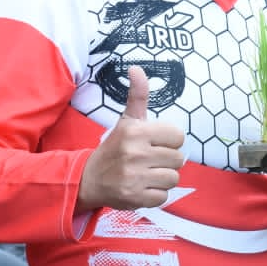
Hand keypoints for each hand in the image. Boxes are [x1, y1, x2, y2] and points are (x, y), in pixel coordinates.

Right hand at [78, 66, 186, 211]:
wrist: (88, 179)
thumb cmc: (115, 147)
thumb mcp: (127, 121)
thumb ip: (138, 95)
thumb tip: (136, 68)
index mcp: (136, 132)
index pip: (179, 136)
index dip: (170, 142)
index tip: (154, 144)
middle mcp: (135, 153)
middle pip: (179, 159)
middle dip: (167, 161)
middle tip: (149, 161)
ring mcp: (134, 177)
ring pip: (174, 178)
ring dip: (162, 178)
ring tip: (146, 174)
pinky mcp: (134, 197)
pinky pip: (163, 197)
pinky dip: (155, 194)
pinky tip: (141, 187)